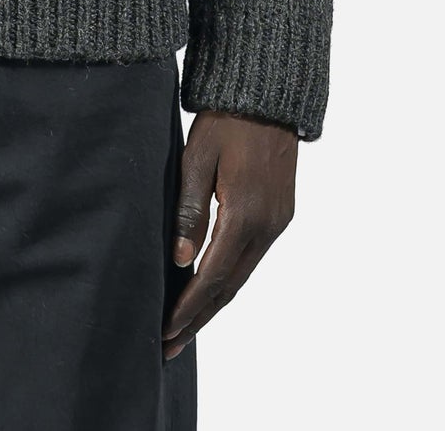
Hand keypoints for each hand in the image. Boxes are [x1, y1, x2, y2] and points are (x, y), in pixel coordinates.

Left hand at [162, 110, 297, 360]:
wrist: (268, 97)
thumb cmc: (226, 122)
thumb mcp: (197, 159)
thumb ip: (189, 210)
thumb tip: (181, 260)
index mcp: (245, 215)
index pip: (211, 276)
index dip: (187, 307)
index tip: (164, 331)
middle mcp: (267, 227)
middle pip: (229, 287)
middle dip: (198, 319)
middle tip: (169, 347)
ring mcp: (277, 223)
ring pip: (242, 276)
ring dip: (213, 304)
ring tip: (185, 329)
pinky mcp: (280, 216)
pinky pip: (251, 260)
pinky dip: (228, 281)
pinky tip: (211, 291)